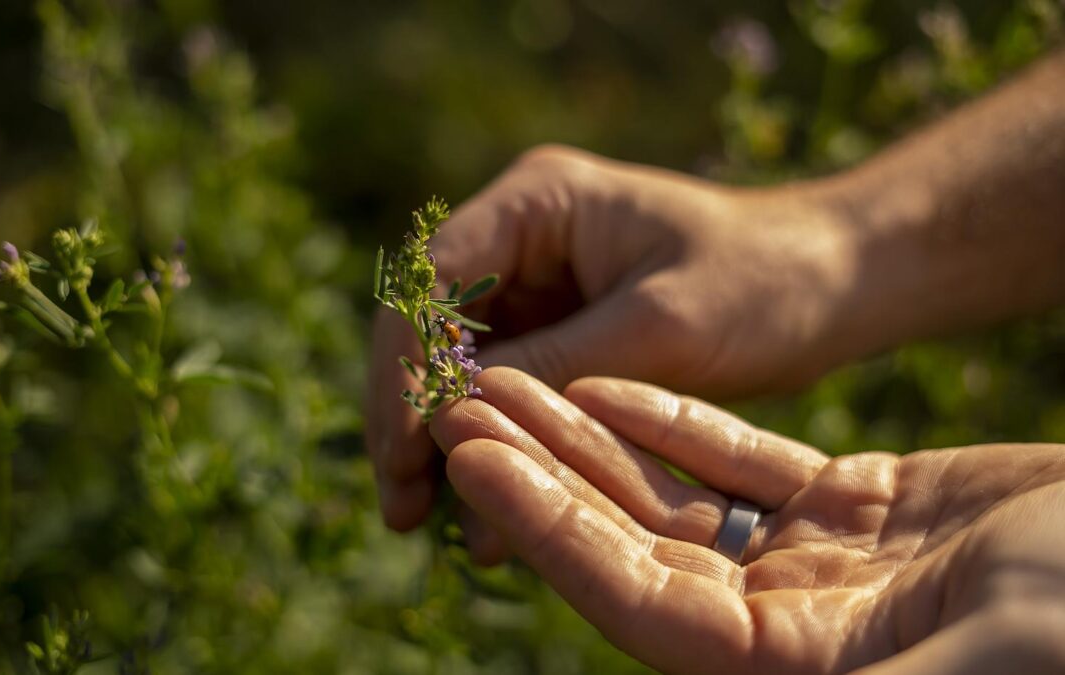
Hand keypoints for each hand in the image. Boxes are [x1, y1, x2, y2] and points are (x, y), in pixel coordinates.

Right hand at [367, 144, 856, 534]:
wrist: (833, 285)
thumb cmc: (765, 279)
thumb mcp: (660, 324)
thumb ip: (554, 365)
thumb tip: (449, 418)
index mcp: (538, 203)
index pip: (435, 279)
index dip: (406, 362)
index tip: (404, 445)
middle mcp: (523, 240)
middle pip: (432, 328)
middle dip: (413, 414)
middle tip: (399, 503)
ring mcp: (539, 289)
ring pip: (463, 370)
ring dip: (446, 440)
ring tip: (422, 522)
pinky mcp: (562, 335)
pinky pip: (508, 396)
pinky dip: (497, 447)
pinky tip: (486, 515)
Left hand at [431, 368, 1064, 673]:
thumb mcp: (987, 657)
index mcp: (786, 670)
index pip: (628, 593)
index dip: (544, 524)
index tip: (471, 457)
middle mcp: (784, 625)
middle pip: (629, 539)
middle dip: (540, 472)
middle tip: (459, 404)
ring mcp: (817, 563)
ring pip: (671, 494)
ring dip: (587, 436)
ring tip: (510, 379)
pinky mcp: (857, 507)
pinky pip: (745, 462)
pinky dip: (678, 420)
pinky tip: (611, 383)